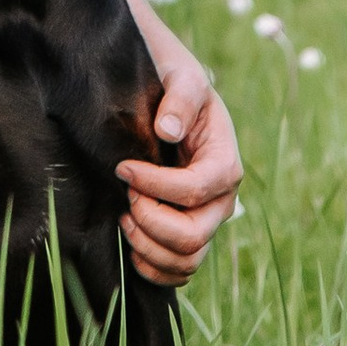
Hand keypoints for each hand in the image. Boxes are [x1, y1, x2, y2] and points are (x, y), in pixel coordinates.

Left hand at [119, 44, 239, 287]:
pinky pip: (180, 270)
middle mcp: (221, 198)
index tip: (122, 168)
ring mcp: (206, 219)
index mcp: (224, 161)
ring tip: (122, 217)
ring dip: (148, 247)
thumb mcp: (180, 75)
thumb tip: (168, 130)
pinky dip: (155, 268)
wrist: (165, 93)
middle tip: (124, 197)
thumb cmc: (173, 81)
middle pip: (193, 234)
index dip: (156, 186)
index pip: (195, 190)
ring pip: (187, 259)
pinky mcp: (189, 232)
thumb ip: (180, 98)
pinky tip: (130, 247)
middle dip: (151, 221)